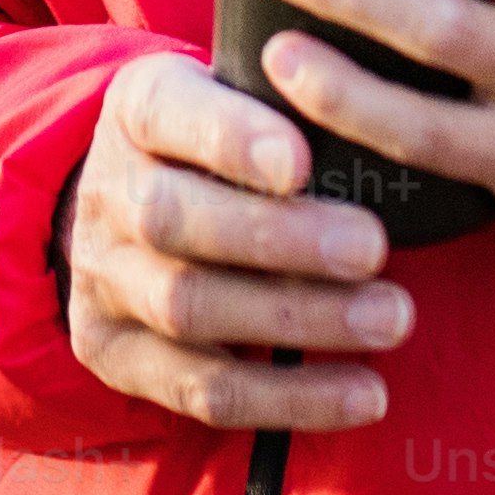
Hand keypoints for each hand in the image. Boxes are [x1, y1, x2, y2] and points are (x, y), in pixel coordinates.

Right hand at [58, 48, 412, 431]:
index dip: (229, 138)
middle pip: (172, 219)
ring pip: (187, 307)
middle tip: (373, 248)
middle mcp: (107, 193)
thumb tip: (384, 112)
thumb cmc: (220, 146)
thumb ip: (290, 102)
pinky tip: (365, 394)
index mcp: (136, 108)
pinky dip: (290, 397)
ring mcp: (105, 280)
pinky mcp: (118, 355)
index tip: (301, 162)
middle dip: (279, 238)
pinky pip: (203, 391)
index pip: (167, 112)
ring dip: (298, 320)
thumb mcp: (235, 97)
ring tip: (389, 320)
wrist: (125, 212)